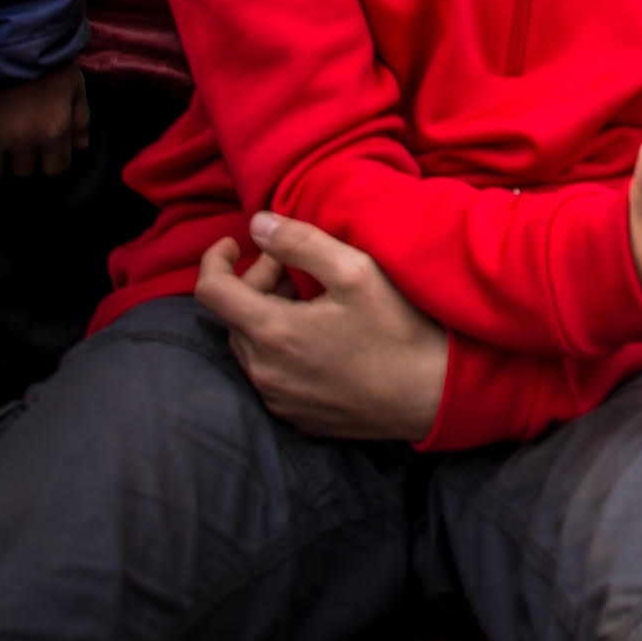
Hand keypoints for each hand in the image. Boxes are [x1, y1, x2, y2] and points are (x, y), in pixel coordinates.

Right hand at [0, 64, 91, 177]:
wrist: (11, 33)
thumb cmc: (49, 57)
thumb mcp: (75, 84)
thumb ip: (81, 119)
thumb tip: (79, 148)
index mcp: (54, 131)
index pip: (55, 169)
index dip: (51, 161)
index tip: (46, 149)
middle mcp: (23, 139)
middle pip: (23, 172)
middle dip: (25, 158)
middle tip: (21, 139)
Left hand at [195, 212, 451, 441]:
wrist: (432, 396)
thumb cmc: (398, 331)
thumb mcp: (356, 272)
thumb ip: (301, 242)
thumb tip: (257, 224)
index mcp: (272, 332)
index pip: (209, 291)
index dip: (214, 259)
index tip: (235, 243)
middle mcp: (264, 371)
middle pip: (233, 316)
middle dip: (257, 283)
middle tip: (299, 268)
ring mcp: (278, 399)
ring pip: (250, 345)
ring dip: (267, 316)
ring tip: (311, 300)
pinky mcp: (295, 416)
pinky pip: (269, 373)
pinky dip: (280, 347)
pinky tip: (319, 336)